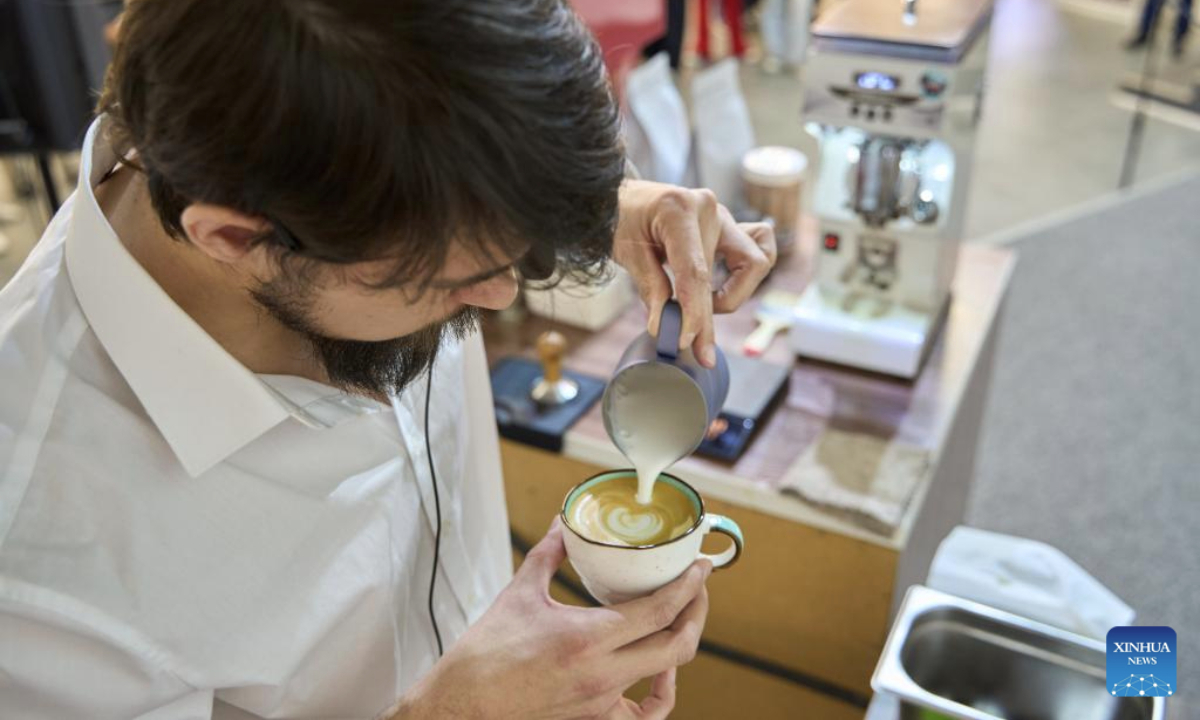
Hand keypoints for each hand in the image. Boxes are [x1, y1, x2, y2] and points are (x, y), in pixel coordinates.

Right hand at [390, 520, 710, 719]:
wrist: (463, 704)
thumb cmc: (485, 654)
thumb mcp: (519, 593)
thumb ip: (549, 554)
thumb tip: (562, 523)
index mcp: (588, 637)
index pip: (660, 610)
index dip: (690, 586)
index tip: (702, 567)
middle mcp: (602, 673)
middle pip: (677, 645)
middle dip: (696, 612)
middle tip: (698, 587)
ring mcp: (602, 700)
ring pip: (666, 676)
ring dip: (681, 645)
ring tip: (683, 621)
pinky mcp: (594, 718)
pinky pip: (643, 716)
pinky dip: (661, 695)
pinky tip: (662, 675)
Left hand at [613, 180, 776, 367]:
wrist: (618, 194)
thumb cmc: (619, 218)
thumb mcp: (625, 252)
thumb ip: (649, 287)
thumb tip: (663, 326)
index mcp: (678, 209)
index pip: (695, 271)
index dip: (694, 312)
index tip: (686, 340)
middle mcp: (708, 208)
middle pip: (718, 276)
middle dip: (707, 315)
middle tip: (692, 345)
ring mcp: (722, 215)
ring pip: (754, 262)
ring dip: (735, 292)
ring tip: (703, 305)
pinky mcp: (728, 224)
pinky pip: (758, 248)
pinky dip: (746, 273)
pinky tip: (722, 288)